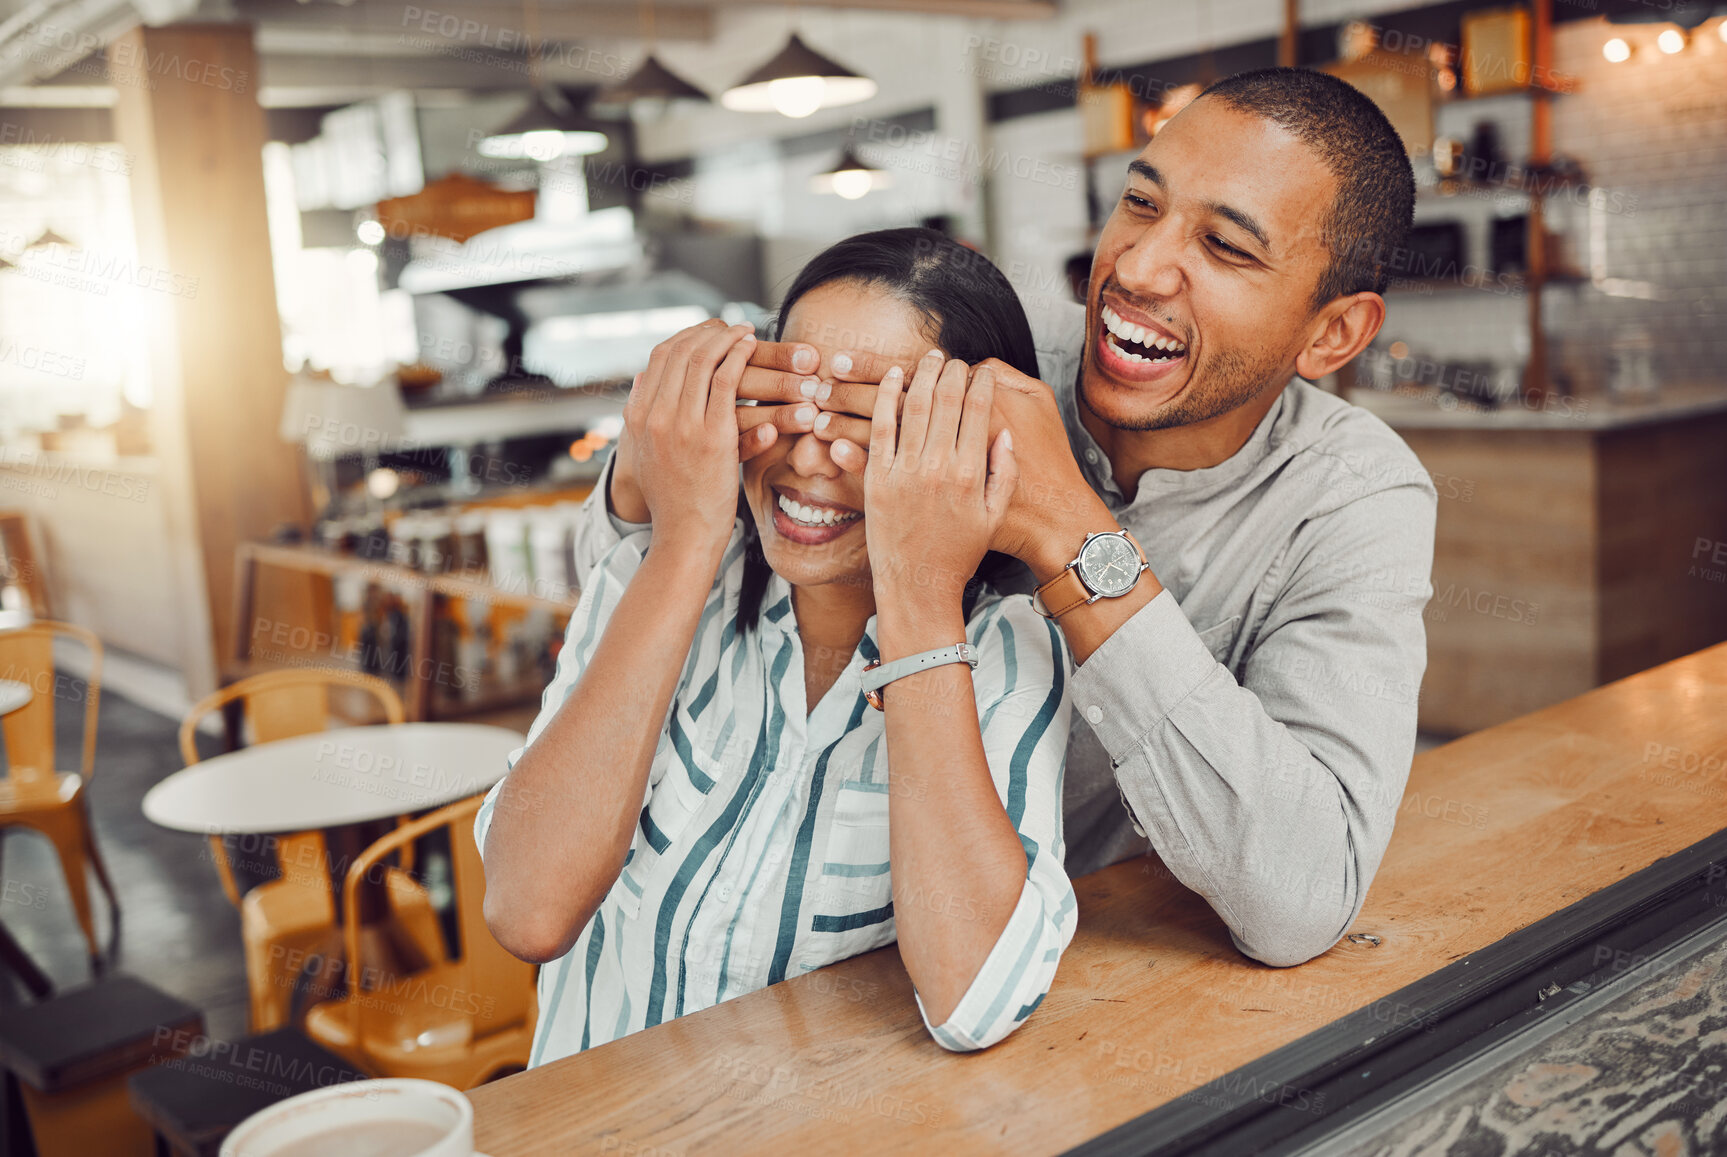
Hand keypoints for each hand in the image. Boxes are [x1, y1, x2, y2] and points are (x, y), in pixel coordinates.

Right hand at [624, 322, 754, 552]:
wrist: (684, 536)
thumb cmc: (674, 500)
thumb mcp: (645, 456)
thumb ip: (641, 418)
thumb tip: (640, 382)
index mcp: (638, 418)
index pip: (658, 357)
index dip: (686, 336)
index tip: (708, 331)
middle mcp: (655, 416)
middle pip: (680, 352)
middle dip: (709, 331)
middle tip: (731, 325)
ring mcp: (682, 424)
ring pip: (703, 360)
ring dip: (727, 337)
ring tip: (746, 330)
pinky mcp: (712, 436)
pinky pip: (726, 380)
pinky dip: (739, 356)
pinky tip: (753, 347)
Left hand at [814, 349, 1094, 571]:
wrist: (918, 585)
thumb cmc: (959, 554)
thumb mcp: (994, 516)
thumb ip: (1005, 473)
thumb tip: (1005, 433)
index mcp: (971, 473)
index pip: (979, 410)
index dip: (981, 383)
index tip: (983, 371)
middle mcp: (938, 467)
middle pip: (946, 399)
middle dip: (952, 371)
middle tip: (955, 360)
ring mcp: (905, 471)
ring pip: (914, 405)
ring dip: (921, 374)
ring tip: (928, 359)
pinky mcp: (877, 478)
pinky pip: (880, 426)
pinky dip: (886, 396)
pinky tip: (892, 377)